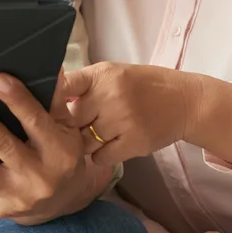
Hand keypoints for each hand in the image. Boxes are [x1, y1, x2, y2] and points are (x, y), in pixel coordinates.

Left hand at [0, 73, 107, 225]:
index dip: (18, 101)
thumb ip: (54, 100)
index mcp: (59, 151)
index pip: (37, 121)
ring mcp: (16, 194)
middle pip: (2, 144)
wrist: (63, 202)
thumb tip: (49, 66)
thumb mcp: (64, 128)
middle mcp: (38, 176)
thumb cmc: (59, 154)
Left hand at [58, 63, 198, 166]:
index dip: (51, 99)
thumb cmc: (143, 87)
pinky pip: (100, 158)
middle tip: (82, 124)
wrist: (185, 102)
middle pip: (70, 120)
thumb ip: (83, 85)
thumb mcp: (113, 74)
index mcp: (103, 75)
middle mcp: (111, 96)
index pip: (64, 86)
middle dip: (72, 125)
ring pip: (84, 142)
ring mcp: (123, 121)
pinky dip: (101, 154)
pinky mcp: (134, 143)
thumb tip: (48, 99)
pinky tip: (112, 144)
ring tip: (101, 133)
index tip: (46, 107)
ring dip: (87, 141)